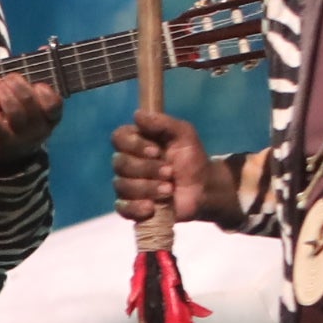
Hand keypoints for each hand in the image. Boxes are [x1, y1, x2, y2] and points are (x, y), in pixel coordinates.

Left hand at [0, 71, 59, 161]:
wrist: (14, 154)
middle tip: (5, 78)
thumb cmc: (25, 123)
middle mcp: (40, 129)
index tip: (33, 84)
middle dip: (15, 83)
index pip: (54, 103)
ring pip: (13, 110)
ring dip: (2, 92)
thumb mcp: (36, 111)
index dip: (43, 89)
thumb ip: (31, 95)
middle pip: (28, 100)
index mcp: (51, 118)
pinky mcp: (4, 141)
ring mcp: (22, 137)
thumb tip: (12, 79)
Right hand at [111, 108, 225, 229]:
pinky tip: (152, 207)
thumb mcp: (184, 134)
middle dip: (147, 169)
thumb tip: (137, 115)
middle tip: (170, 172)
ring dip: (147, 188)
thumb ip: (163, 123)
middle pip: (120, 163)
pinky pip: (122, 208)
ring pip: (122, 185)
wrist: (205, 188)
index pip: (118, 138)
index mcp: (135, 142)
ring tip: (169, 190)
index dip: (134, 145)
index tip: (156, 150)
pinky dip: (135, 207)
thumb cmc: (192, 158)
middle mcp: (127, 162)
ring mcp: (127, 185)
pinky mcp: (132, 206)